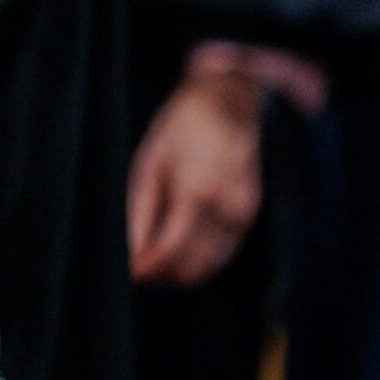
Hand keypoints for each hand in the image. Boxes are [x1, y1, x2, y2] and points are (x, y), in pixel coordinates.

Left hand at [126, 67, 264, 286]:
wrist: (230, 104)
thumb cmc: (183, 129)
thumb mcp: (149, 162)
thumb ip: (140, 211)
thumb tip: (132, 251)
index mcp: (196, 193)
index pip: (171, 250)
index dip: (147, 268)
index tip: (129, 273)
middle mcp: (226, 209)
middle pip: (193, 266)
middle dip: (163, 275)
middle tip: (138, 270)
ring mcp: (243, 214)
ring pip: (211, 265)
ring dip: (181, 272)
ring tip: (154, 261)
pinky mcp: (250, 214)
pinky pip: (225, 251)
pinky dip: (202, 260)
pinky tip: (180, 250)